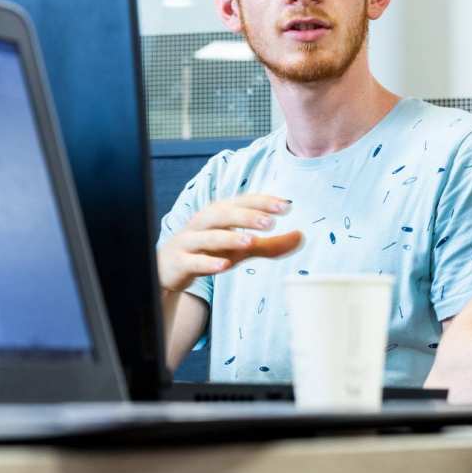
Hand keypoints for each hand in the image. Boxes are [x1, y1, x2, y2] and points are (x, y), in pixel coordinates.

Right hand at [157, 194, 302, 293]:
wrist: (169, 270)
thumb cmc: (210, 252)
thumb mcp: (242, 248)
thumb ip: (271, 244)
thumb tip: (302, 236)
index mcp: (219, 214)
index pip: (242, 202)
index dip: (262, 202)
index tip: (286, 205)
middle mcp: (203, 223)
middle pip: (223, 214)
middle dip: (247, 215)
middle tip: (271, 221)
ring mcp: (189, 241)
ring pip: (208, 235)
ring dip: (229, 237)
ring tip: (251, 241)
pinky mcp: (179, 261)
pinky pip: (193, 261)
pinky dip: (208, 262)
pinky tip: (225, 266)